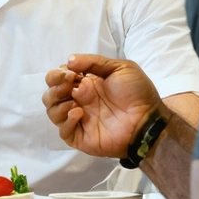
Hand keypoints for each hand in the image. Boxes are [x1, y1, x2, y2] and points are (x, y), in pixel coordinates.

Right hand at [41, 54, 160, 158]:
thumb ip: (93, 62)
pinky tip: (78, 113)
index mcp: (84, 84)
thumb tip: (68, 61)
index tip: (71, 73)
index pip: (57, 78)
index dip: (58, 74)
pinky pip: (63, 131)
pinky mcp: (81, 137)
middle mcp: (78, 101)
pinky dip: (66, 121)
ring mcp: (78, 120)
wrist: (148, 118)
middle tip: (70, 83)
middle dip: (55, 86)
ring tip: (75, 100)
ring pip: (52, 112)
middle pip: (50, 94)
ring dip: (57, 102)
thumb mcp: (119, 68)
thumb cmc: (137, 92)